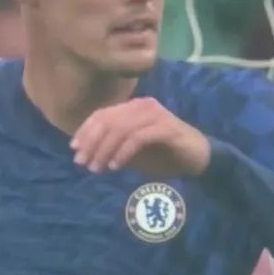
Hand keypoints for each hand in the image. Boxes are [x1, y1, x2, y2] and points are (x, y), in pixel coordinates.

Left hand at [71, 98, 210, 176]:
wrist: (198, 159)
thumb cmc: (164, 154)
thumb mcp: (132, 150)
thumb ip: (112, 146)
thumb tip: (85, 150)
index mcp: (134, 107)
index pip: (102, 114)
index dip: (85, 131)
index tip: (74, 150)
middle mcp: (144, 106)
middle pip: (108, 120)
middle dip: (91, 142)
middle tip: (83, 163)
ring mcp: (156, 115)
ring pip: (121, 128)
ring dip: (105, 149)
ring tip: (98, 168)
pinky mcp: (167, 128)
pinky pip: (138, 138)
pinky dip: (123, 152)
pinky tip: (116, 166)